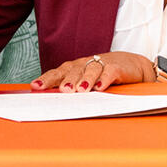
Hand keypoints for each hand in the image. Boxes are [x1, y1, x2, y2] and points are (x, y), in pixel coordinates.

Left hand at [31, 51, 156, 91]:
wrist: (130, 65)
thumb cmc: (102, 74)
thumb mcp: (84, 81)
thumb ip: (70, 88)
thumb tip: (49, 102)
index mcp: (74, 68)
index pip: (57, 73)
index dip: (46, 79)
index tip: (35, 87)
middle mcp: (85, 64)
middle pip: (72, 71)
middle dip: (66, 80)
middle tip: (62, 90)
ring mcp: (101, 64)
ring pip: (90, 70)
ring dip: (84, 80)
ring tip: (80, 90)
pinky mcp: (116, 68)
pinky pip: (108, 73)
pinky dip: (104, 80)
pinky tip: (99, 88)